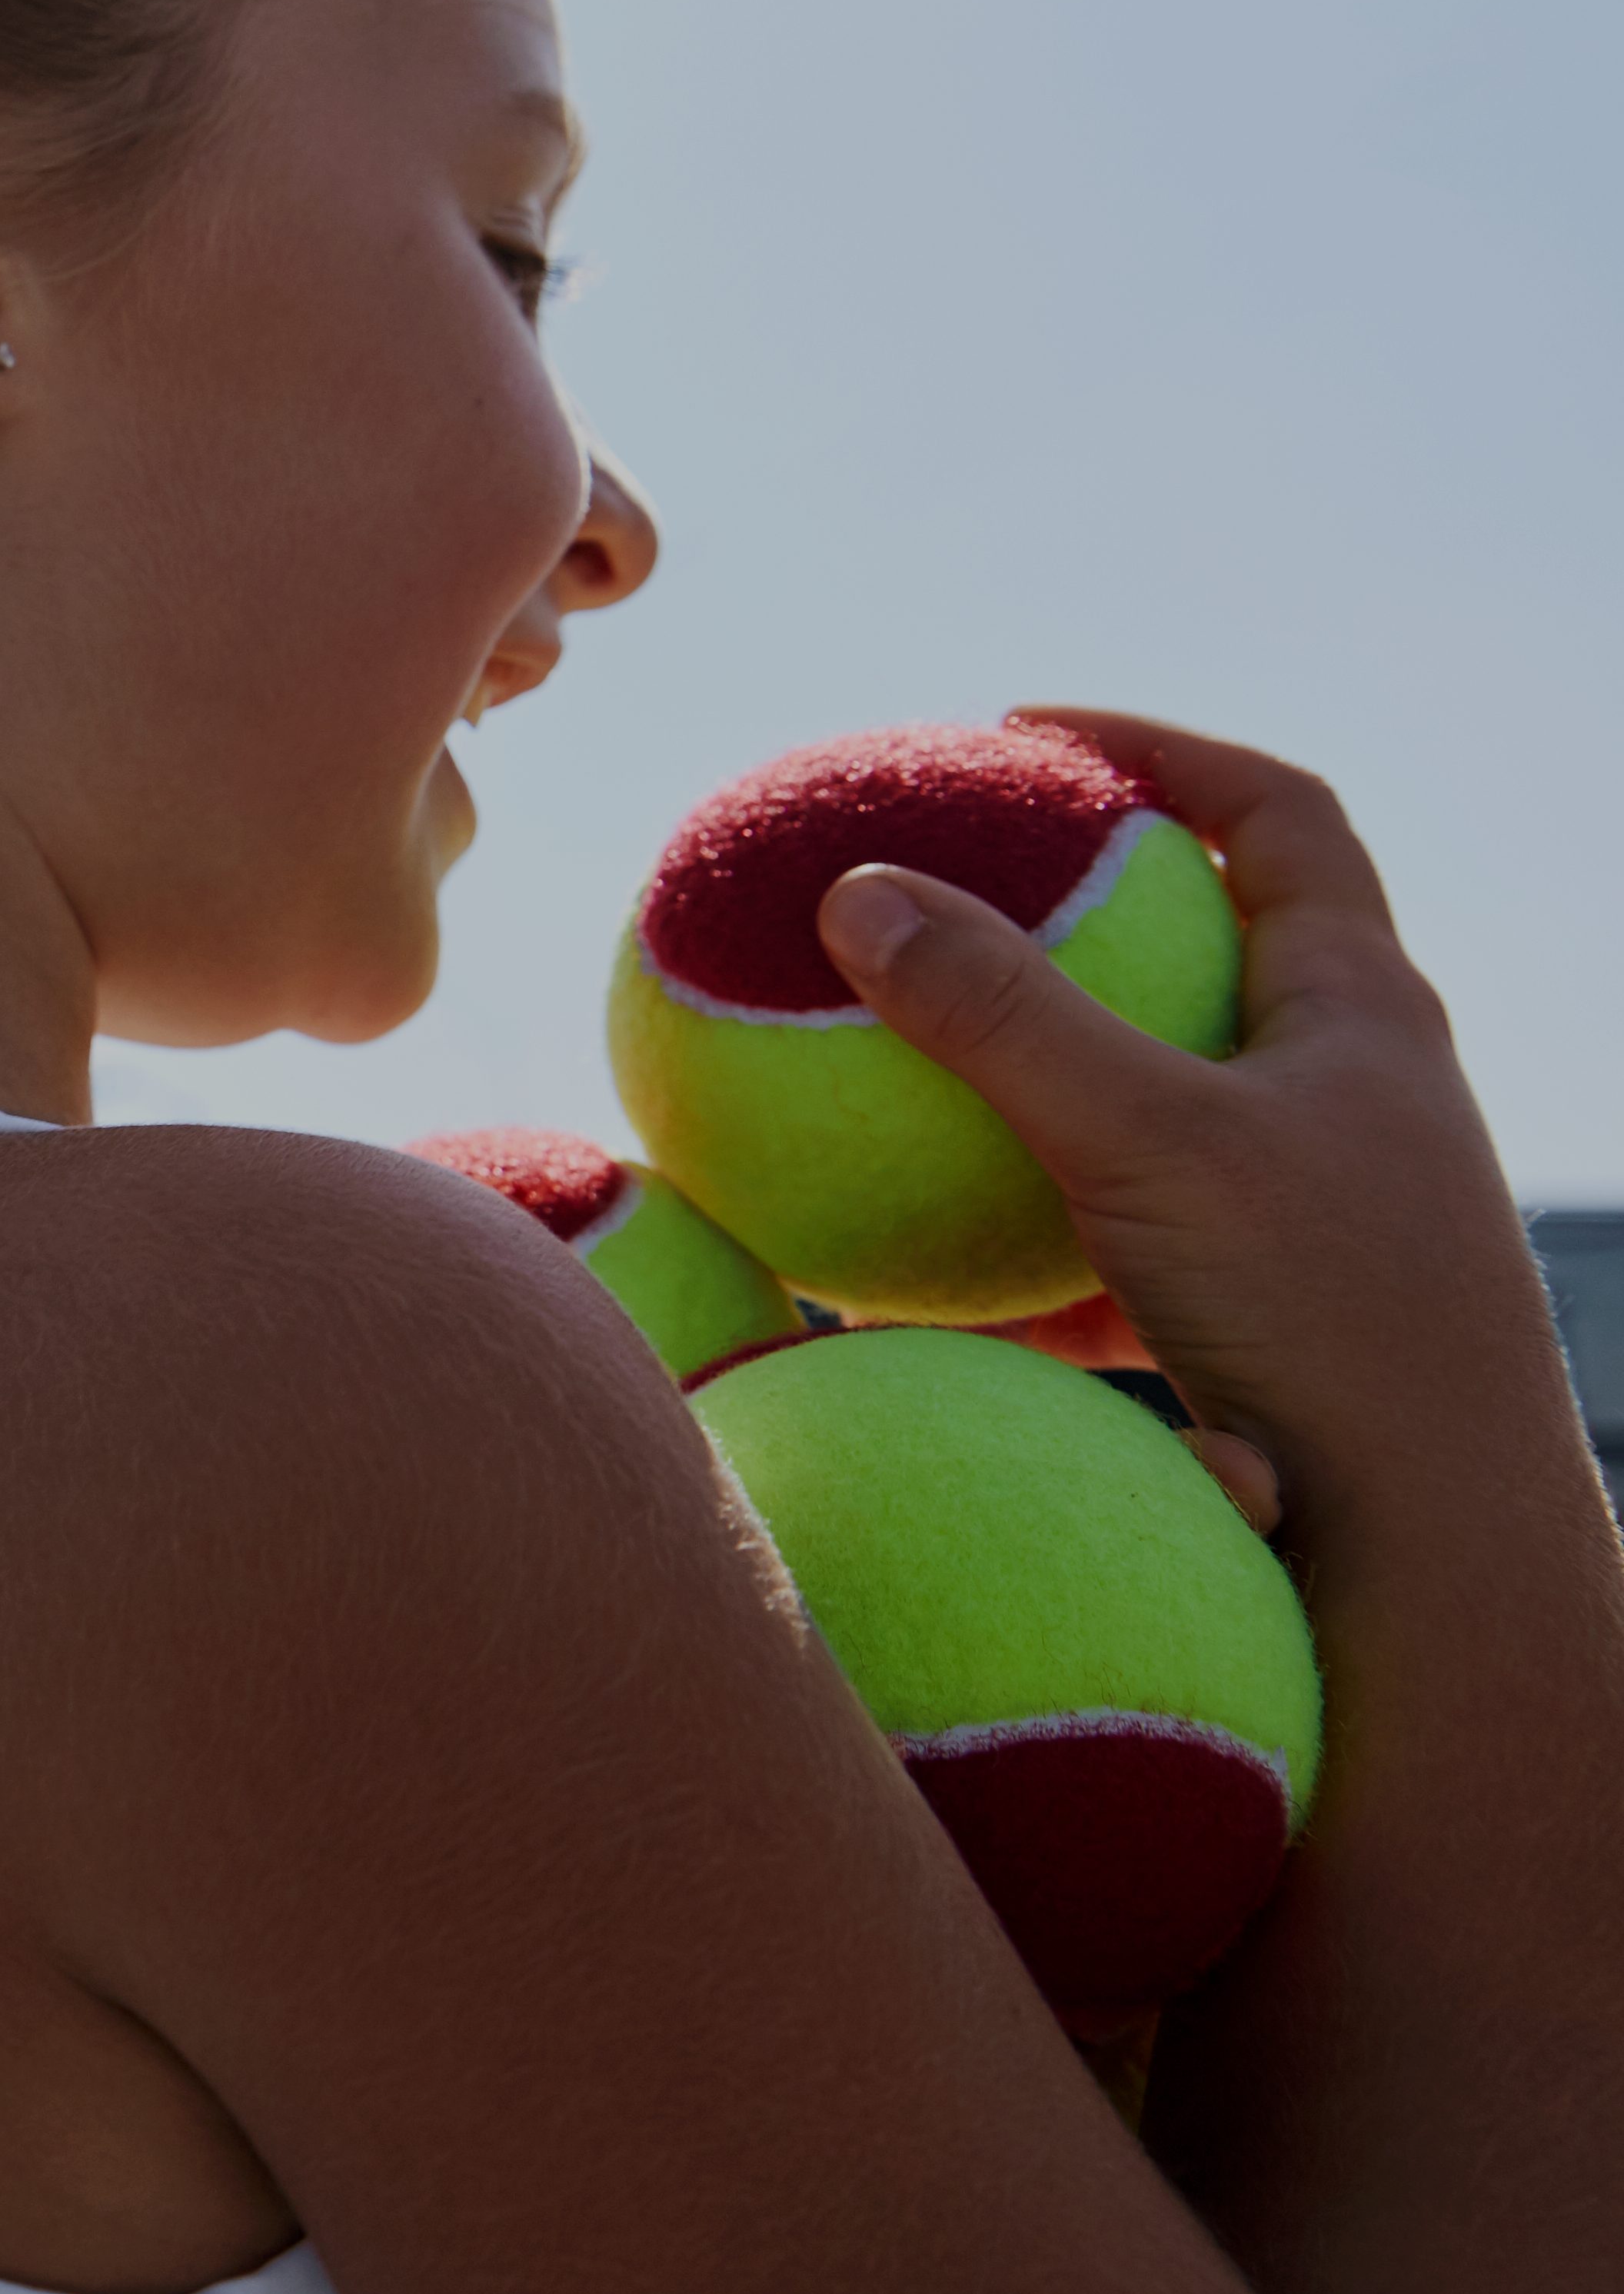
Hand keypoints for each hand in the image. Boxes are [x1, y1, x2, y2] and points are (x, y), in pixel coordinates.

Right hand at [813, 709, 1576, 1501]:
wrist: (1436, 1556)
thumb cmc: (1329, 1321)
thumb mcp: (1147, 1140)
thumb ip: (999, 1015)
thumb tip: (856, 888)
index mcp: (1364, 1012)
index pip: (1275, 813)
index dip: (1154, 751)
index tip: (1020, 737)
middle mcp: (1354, 1095)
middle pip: (1219, 946)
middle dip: (1080, 915)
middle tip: (952, 890)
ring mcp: (1313, 1208)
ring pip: (1163, 1102)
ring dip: (1044, 1079)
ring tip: (911, 1073)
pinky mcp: (1265, 1316)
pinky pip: (1124, 1234)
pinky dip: (1026, 1229)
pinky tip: (919, 1270)